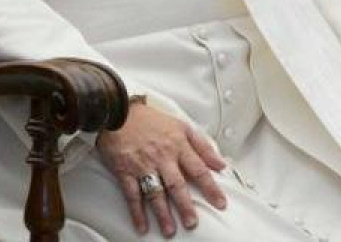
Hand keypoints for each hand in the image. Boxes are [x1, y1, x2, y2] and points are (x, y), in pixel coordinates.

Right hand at [97, 101, 227, 236]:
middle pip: (176, 185)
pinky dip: (136, 212)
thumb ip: (203, 146)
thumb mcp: (181, 126)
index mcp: (178, 145)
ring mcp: (143, 164)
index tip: (220, 204)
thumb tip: (221, 164)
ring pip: (155, 192)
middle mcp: (162, 157)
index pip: (199, 169)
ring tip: (170, 230)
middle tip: (192, 223)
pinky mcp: (125, 170)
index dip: (211, 188)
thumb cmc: (151, 120)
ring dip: (162, 213)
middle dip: (185, 206)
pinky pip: (132, 194)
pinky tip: (142, 226)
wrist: (119, 111)